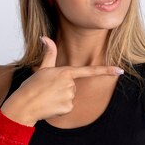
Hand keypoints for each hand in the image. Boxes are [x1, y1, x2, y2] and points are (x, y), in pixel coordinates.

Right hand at [0, 35, 123, 125]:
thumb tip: (44, 37)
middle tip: (48, 90)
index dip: (106, 70)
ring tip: (48, 98)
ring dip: (61, 98)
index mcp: (65, 72)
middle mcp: (70, 84)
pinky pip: (69, 107)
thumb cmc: (31, 86)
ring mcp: (70, 96)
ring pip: (71, 97)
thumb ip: (48, 53)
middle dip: (63, 88)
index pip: (89, 71)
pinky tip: (51, 106)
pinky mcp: (68, 108)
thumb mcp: (41, 68)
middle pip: (74, 86)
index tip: (120, 70)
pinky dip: (60, 108)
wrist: (24, 105)